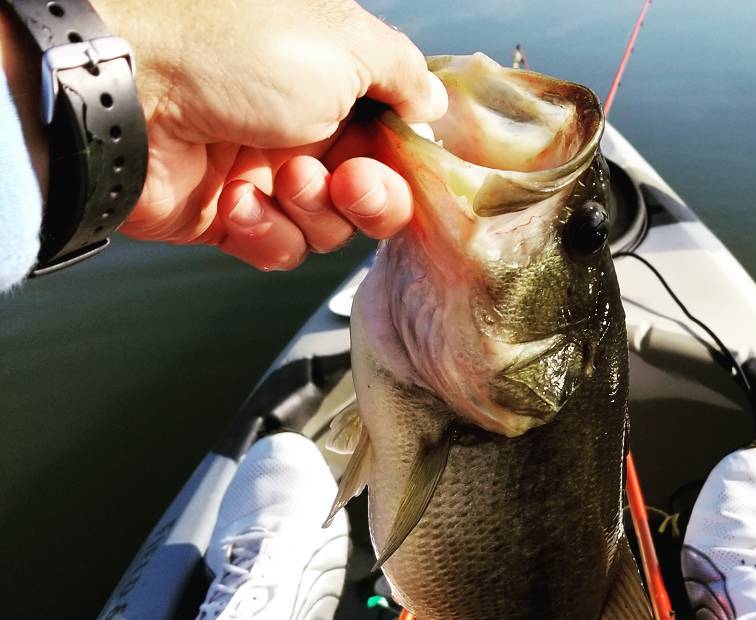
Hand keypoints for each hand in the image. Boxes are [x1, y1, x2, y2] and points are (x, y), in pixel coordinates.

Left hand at [93, 0, 446, 268]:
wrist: (130, 92)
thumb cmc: (229, 50)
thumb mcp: (343, 40)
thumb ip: (403, 74)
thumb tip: (432, 101)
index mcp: (328, 77)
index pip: (392, 137)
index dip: (404, 162)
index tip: (404, 165)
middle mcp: (300, 124)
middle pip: (370, 192)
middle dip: (370, 197)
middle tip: (349, 184)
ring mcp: (264, 172)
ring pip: (329, 228)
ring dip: (312, 210)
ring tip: (277, 180)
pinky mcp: (230, 218)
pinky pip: (281, 249)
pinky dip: (267, 232)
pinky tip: (237, 203)